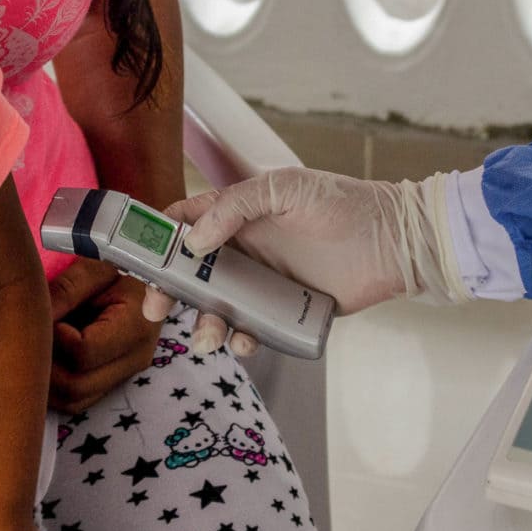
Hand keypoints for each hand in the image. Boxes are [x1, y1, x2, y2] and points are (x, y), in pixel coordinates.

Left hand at [48, 259, 160, 411]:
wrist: (147, 283)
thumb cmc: (122, 271)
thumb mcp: (96, 269)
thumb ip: (66, 290)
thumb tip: (34, 317)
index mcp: (136, 328)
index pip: (84, 352)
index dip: (56, 337)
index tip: (48, 317)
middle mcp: (134, 360)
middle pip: (76, 385)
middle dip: (45, 364)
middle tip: (34, 337)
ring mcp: (124, 376)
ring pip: (73, 400)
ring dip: (47, 381)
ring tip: (39, 348)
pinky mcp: (112, 384)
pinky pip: (76, 401)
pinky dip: (55, 388)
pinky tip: (48, 360)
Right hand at [142, 168, 467, 354]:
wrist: (394, 241)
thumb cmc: (342, 204)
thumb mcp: (286, 188)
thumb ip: (236, 207)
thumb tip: (193, 241)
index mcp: (237, 215)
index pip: (185, 222)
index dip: (158, 238)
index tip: (137, 257)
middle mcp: (243, 250)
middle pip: (190, 274)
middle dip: (168, 292)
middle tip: (156, 310)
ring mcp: (262, 284)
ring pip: (216, 308)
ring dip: (203, 324)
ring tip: (208, 338)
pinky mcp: (284, 313)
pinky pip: (251, 331)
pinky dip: (242, 341)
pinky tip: (246, 342)